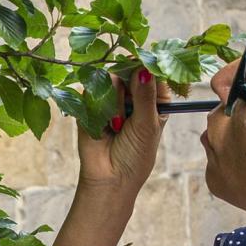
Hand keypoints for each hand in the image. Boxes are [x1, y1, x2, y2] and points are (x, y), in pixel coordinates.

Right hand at [76, 67, 168, 191]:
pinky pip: (92, 90)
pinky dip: (99, 106)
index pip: (154, 72)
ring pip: (111, 79)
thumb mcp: (147, 125)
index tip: (145, 67)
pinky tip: (105, 125)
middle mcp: (133, 95)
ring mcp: (111, 98)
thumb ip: (145, 96)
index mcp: (154, 99)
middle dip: (130, 85)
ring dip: (116, 102)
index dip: (150, 66)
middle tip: (131, 106)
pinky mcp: (90, 103)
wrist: (109, 179)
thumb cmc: (135, 156)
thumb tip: (144, 68)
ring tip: (118, 125)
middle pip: (130, 69)